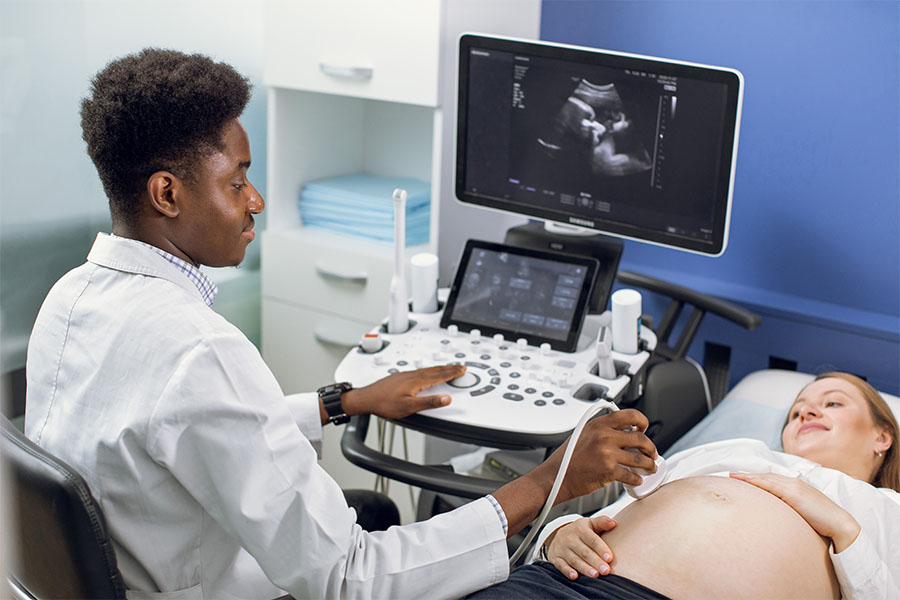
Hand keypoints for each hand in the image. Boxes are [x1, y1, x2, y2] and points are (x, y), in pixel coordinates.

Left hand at [341, 364, 464, 419]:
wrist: (366, 398)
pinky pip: (420, 371)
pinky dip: (429, 370)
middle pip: (435, 370)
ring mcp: (406, 375)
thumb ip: (429, 402)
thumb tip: (446, 398)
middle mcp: (412, 375)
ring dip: (440, 368)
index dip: (452, 373)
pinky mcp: (400, 377)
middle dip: (449, 368)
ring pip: (427, 369)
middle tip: (460, 366)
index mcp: (417, 381)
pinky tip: (427, 373)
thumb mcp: (409, 407)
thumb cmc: (384, 403)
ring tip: (448, 368)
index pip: (439, 375)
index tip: (462, 370)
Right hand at [491, 409, 655, 536]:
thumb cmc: (567, 459)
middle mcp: (604, 436)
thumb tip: (623, 432)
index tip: (645, 428)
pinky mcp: (609, 471)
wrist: (555, 477)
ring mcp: (607, 454)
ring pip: (640, 459)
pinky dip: (637, 479)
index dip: (642, 421)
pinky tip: (636, 480)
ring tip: (649, 468)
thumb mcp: (583, 434)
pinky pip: (631, 475)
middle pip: (640, 438)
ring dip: (649, 464)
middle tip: (652, 453)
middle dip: (651, 448)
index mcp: (599, 424)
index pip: (630, 415)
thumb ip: (602, 430)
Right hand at [544, 516, 616, 579]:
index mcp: (580, 529)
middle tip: (605, 570)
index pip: (592, 540)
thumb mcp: (591, 524)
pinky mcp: (555, 558)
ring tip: (595, 575)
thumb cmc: (580, 531)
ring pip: (574, 560)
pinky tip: (575, 576)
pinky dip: (567, 571)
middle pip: (584, 552)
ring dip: (585, 568)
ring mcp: (562, 549)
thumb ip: (602, 522)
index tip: (609, 558)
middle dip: (595, 561)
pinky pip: (561, 565)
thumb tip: (613, 523)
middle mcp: (570, 538)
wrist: (560, 535)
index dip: (601, 549)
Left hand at [729, 472, 860, 551]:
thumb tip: (777, 515)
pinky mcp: (795, 494)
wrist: (840, 525)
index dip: (755, 478)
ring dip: (749, 477)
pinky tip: (748, 480)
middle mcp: (794, 483)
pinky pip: (773, 485)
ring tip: (733, 476)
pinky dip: (759, 481)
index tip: (740, 478)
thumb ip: (790, 508)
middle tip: (731, 475)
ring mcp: (794, 487)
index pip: (771, 479)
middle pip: (766, 476)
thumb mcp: (803, 512)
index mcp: (795, 486)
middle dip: (748, 475)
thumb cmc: (822, 522)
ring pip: (767, 479)